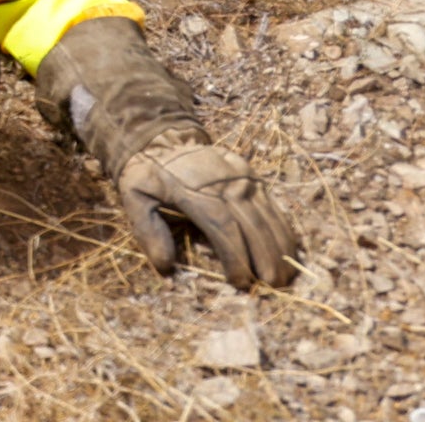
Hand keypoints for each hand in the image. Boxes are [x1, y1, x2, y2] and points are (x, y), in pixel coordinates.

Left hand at [114, 139, 301, 286]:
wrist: (161, 138)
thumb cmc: (148, 175)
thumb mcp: (135, 198)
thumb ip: (148, 231)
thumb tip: (165, 266)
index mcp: (194, 189)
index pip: (223, 227)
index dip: (235, 257)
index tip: (241, 282)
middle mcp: (223, 181)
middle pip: (251, 223)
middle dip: (265, 257)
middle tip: (273, 286)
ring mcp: (240, 175)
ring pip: (267, 215)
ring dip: (279, 246)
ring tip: (285, 276)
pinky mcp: (249, 173)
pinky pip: (271, 203)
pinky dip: (282, 228)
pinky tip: (289, 249)